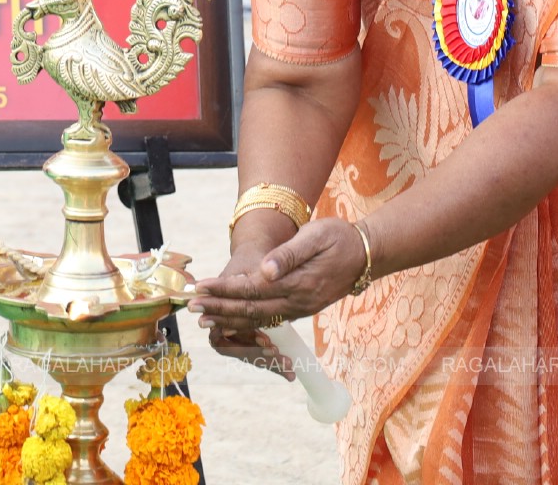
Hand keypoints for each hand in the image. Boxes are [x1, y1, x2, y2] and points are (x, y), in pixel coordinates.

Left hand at [188, 220, 366, 369]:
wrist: (366, 255)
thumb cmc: (339, 238)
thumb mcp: (316, 236)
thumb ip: (289, 254)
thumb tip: (263, 270)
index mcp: (298, 283)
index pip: (252, 290)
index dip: (224, 290)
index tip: (200, 288)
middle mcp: (298, 302)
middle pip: (250, 310)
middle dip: (219, 309)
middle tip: (191, 306)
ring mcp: (300, 309)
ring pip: (258, 319)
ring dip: (229, 318)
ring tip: (204, 317)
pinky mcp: (301, 309)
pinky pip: (269, 319)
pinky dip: (247, 321)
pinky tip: (232, 320)